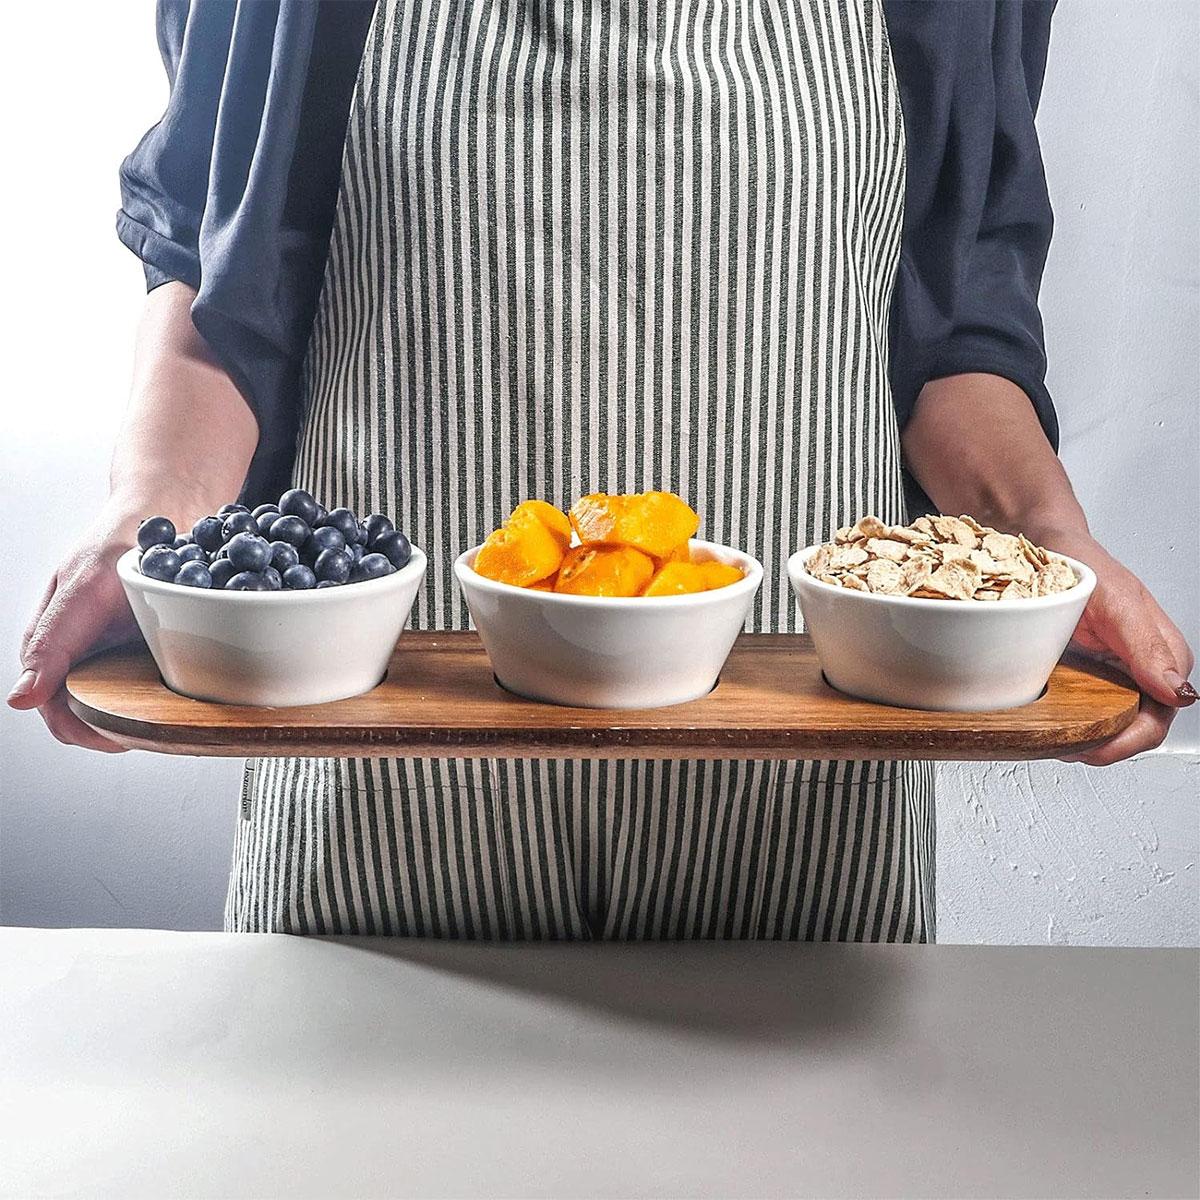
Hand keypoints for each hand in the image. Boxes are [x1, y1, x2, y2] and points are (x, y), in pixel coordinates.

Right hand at [7, 505, 145, 750]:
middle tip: (150, 729)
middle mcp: (77, 651)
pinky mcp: (139, 650)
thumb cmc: (119, 542)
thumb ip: (52, 639)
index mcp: (52, 640)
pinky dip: (160, 697)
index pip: (56, 707)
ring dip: (136, 716)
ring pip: (114, 705)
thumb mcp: (84, 585)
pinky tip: (179, 694)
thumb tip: (21, 699)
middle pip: (84, 714)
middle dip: (113, 728)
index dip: (84, 729)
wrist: (164, 516)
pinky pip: (144, 688)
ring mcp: (108, 653)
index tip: (121, 739)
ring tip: (165, 716)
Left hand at [1039, 528, 1195, 765]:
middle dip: (1103, 744)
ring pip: (1109, 723)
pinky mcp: (1086, 671)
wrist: (1044, 547)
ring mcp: (1113, 671)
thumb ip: (1146, 644)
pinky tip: (1048, 719)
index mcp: (1162, 654)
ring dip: (1084, 736)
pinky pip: (1084, 707)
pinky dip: (1068, 719)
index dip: (1126, 741)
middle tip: (1065, 747)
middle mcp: (1141, 667)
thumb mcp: (1116, 600)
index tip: (1091, 747)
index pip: (1157, 719)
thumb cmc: (1084, 565)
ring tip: (1054, 738)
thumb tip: (1176, 691)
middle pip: (1134, 728)